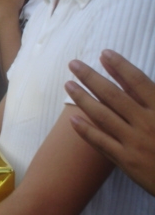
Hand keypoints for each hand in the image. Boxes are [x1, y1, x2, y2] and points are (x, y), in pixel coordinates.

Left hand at [66, 50, 154, 195]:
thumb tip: (142, 83)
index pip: (138, 82)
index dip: (120, 66)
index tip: (104, 53)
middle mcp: (147, 123)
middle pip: (113, 95)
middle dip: (91, 77)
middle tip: (73, 64)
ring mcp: (135, 142)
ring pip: (103, 115)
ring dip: (83, 98)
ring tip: (68, 84)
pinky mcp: (127, 161)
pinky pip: (101, 142)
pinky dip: (86, 130)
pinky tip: (72, 119)